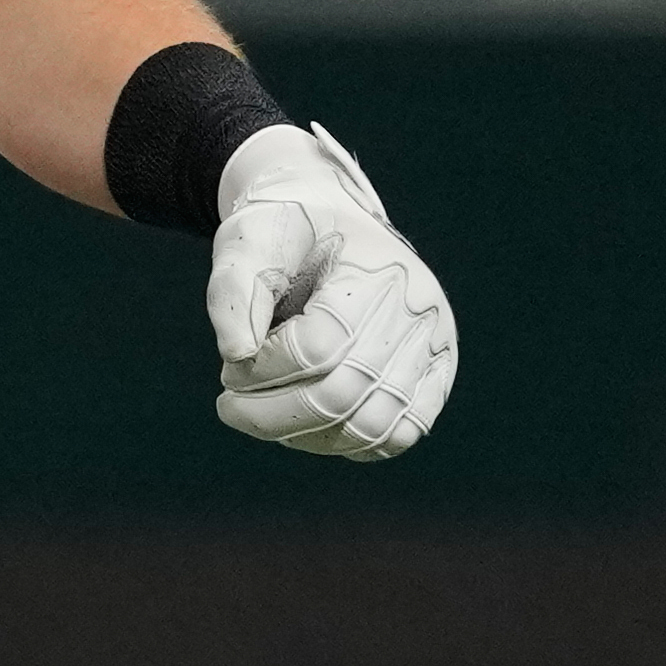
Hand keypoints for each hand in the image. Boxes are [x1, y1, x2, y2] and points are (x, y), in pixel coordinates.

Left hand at [206, 124, 455, 459]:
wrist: (334, 222)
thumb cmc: (286, 231)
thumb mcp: (249, 239)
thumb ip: (233, 289)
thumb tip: (237, 353)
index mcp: (376, 272)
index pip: (316, 348)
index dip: (262, 370)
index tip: (228, 367)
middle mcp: (420, 314)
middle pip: (342, 396)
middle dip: (272, 413)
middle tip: (229, 405)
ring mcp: (435, 349)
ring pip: (373, 428)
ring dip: (305, 435)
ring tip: (263, 415)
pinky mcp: (437, 375)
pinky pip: (400, 434)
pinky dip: (347, 443)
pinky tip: (304, 427)